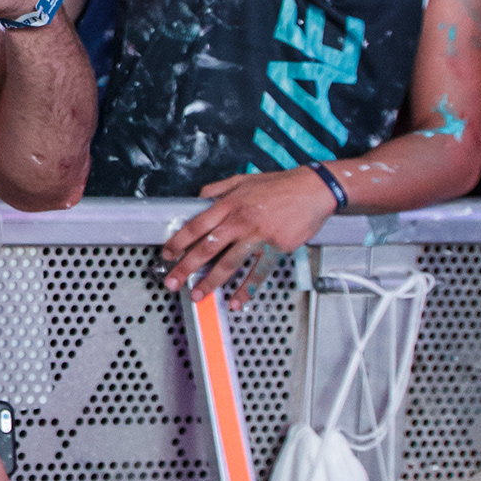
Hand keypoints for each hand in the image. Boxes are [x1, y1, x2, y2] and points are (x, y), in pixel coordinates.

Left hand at [161, 168, 335, 305]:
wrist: (313, 189)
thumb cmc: (279, 184)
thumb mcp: (242, 180)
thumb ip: (217, 189)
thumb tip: (198, 199)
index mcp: (229, 204)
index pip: (196, 226)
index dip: (179, 242)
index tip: (168, 255)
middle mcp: (240, 221)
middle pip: (206, 248)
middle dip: (186, 268)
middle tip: (173, 282)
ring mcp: (258, 236)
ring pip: (228, 264)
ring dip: (211, 282)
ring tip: (198, 294)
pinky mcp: (276, 248)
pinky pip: (258, 273)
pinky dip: (246, 289)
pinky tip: (236, 300)